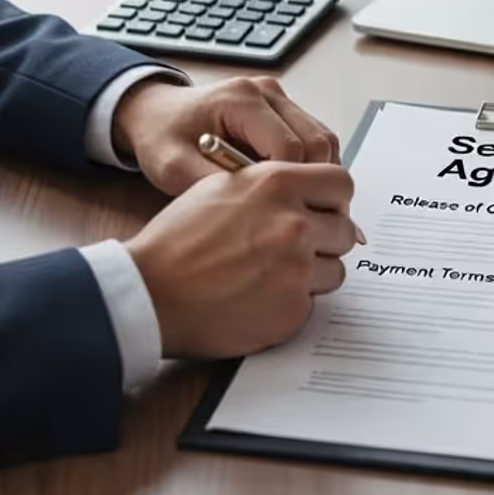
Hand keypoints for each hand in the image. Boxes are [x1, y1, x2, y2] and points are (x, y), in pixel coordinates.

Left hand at [113, 76, 340, 196]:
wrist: (156, 113)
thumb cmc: (163, 136)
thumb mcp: (174, 168)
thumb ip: (214, 186)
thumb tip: (256, 211)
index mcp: (240, 100)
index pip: (290, 147)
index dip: (291, 186)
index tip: (279, 212)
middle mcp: (266, 92)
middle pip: (318, 142)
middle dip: (312, 182)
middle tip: (297, 215)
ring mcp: (279, 97)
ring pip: (324, 140)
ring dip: (317, 174)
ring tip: (295, 202)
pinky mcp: (284, 107)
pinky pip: (315, 137)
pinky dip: (311, 165)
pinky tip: (290, 186)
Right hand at [125, 161, 359, 359]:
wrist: (149, 294)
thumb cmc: (175, 242)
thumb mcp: (219, 187)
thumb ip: (269, 184)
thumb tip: (306, 191)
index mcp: (277, 184)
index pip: (340, 184)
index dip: (332, 200)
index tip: (322, 211)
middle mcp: (294, 224)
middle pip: (344, 230)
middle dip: (324, 240)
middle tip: (294, 249)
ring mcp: (297, 270)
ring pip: (335, 270)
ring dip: (311, 275)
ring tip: (270, 276)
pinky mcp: (293, 310)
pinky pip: (313, 304)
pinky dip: (291, 304)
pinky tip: (259, 299)